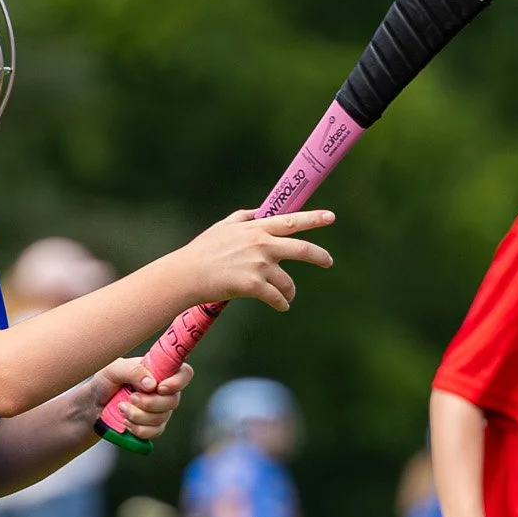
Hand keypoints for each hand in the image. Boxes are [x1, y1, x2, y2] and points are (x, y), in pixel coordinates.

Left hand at [89, 356, 191, 443]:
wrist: (94, 404)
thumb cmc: (106, 382)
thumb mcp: (114, 369)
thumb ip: (133, 370)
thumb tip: (151, 384)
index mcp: (160, 372)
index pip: (184, 373)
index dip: (178, 382)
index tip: (159, 387)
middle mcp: (164, 391)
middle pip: (173, 401)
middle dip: (150, 403)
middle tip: (131, 398)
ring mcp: (161, 410)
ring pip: (161, 418)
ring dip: (139, 416)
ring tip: (122, 408)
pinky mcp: (154, 426)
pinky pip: (155, 432)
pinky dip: (139, 429)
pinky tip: (126, 422)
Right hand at [187, 209, 335, 312]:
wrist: (186, 274)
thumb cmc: (203, 250)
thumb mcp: (223, 226)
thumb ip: (244, 217)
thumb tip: (260, 211)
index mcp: (256, 229)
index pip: (291, 221)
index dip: (313, 218)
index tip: (331, 216)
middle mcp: (261, 244)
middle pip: (302, 249)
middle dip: (320, 257)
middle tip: (328, 262)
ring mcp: (258, 265)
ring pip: (288, 282)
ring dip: (290, 291)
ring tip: (287, 296)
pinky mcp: (253, 286)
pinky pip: (277, 298)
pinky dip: (282, 303)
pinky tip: (282, 305)